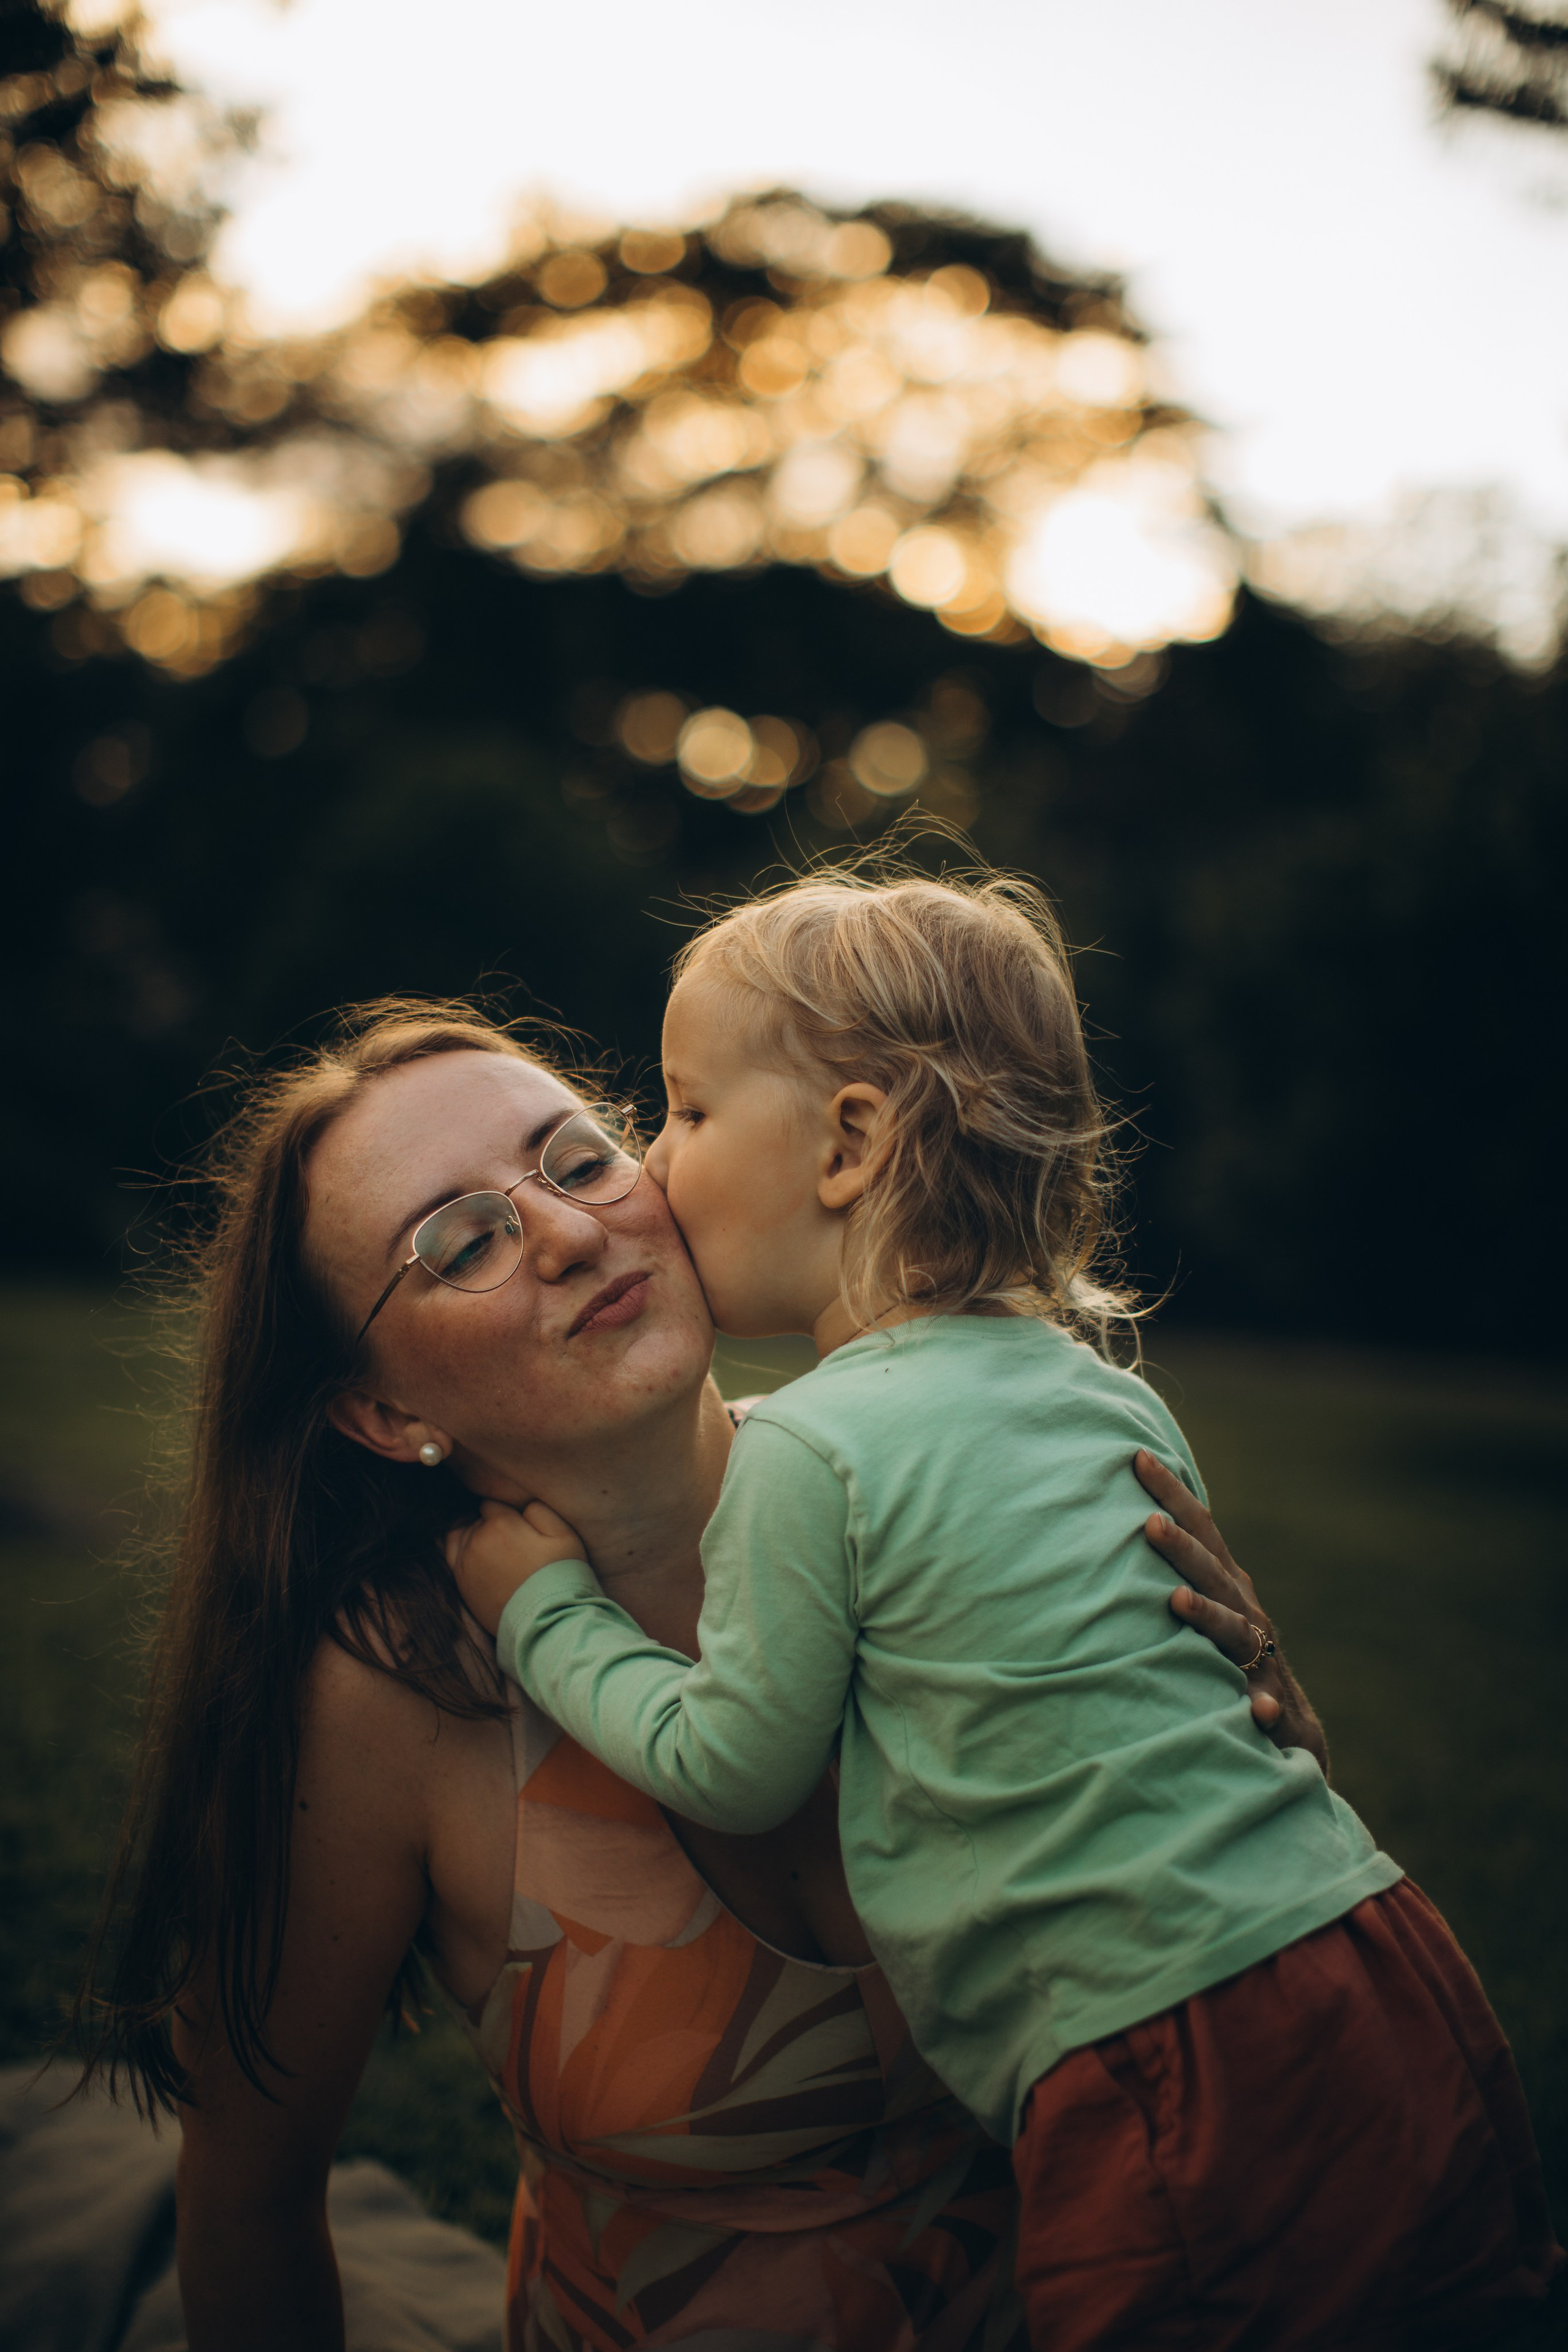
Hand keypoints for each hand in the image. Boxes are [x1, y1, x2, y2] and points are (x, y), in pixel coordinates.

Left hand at [444, 1498, 586, 1635]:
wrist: (545, 1622)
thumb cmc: (559, 1577)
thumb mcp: (565, 1535)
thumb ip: (540, 1510)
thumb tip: (523, 1505)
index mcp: (501, 1523)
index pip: (493, 1503)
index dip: (507, 1512)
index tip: (520, 1526)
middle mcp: (477, 1539)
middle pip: (478, 1520)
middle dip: (493, 1525)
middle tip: (514, 1542)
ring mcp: (465, 1563)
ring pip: (464, 1534)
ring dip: (477, 1537)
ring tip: (497, 1549)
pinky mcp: (461, 1583)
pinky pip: (452, 1554)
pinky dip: (461, 1548)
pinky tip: (474, 1552)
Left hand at [1134, 1449, 1329, 1776]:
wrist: (1289, 1729)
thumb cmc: (1229, 1658)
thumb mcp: (1205, 1609)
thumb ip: (1175, 1570)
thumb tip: (1120, 1520)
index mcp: (1226, 1584)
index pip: (1198, 1529)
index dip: (1170, 1493)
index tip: (1136, 1455)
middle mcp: (1244, 1611)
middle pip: (1211, 1571)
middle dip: (1181, 1547)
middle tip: (1149, 1522)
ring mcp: (1258, 1658)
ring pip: (1233, 1631)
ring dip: (1208, 1614)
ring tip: (1178, 1600)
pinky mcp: (1271, 1705)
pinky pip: (1267, 1706)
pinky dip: (1260, 1705)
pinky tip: (1255, 1708)